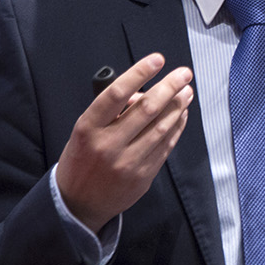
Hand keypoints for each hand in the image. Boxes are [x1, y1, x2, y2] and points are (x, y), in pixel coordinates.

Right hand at [56, 53, 192, 232]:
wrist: (78, 205)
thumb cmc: (82, 159)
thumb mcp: (85, 131)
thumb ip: (112, 112)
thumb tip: (144, 93)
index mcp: (88, 128)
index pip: (116, 94)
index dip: (139, 74)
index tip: (157, 59)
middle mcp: (107, 145)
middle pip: (146, 109)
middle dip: (169, 87)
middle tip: (184, 74)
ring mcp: (127, 162)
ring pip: (161, 128)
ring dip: (178, 106)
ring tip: (186, 92)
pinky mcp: (143, 176)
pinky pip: (165, 146)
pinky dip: (176, 127)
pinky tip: (181, 115)